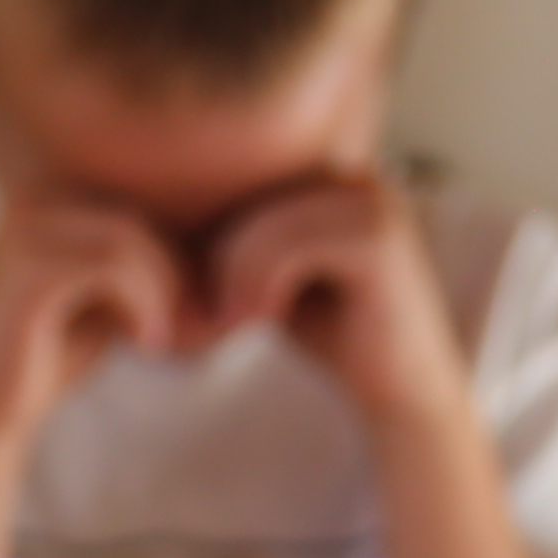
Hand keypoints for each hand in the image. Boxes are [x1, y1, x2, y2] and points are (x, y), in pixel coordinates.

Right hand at [0, 191, 191, 449]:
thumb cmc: (49, 357)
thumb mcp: (107, 299)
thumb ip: (142, 265)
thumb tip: (219, 244)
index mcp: (47, 200)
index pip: (136, 204)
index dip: (177, 255)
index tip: (190, 312)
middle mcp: (29, 201)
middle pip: (136, 215)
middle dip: (176, 274)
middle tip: (190, 328)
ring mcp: (23, 230)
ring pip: (130, 238)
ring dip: (164, 293)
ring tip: (162, 338)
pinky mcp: (27, 268)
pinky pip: (113, 265)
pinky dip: (146, 304)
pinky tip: (147, 343)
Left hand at [204, 171, 461, 427]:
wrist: (400, 389)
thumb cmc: (331, 330)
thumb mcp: (267, 270)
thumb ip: (232, 233)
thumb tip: (157, 209)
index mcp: (330, 169)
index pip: (241, 173)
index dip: (206, 224)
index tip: (201, 282)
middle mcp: (353, 171)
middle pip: (246, 186)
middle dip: (213, 247)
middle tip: (214, 306)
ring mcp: (371, 198)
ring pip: (260, 216)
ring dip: (231, 272)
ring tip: (236, 317)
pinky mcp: (377, 236)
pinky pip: (287, 242)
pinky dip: (258, 282)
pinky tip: (263, 317)